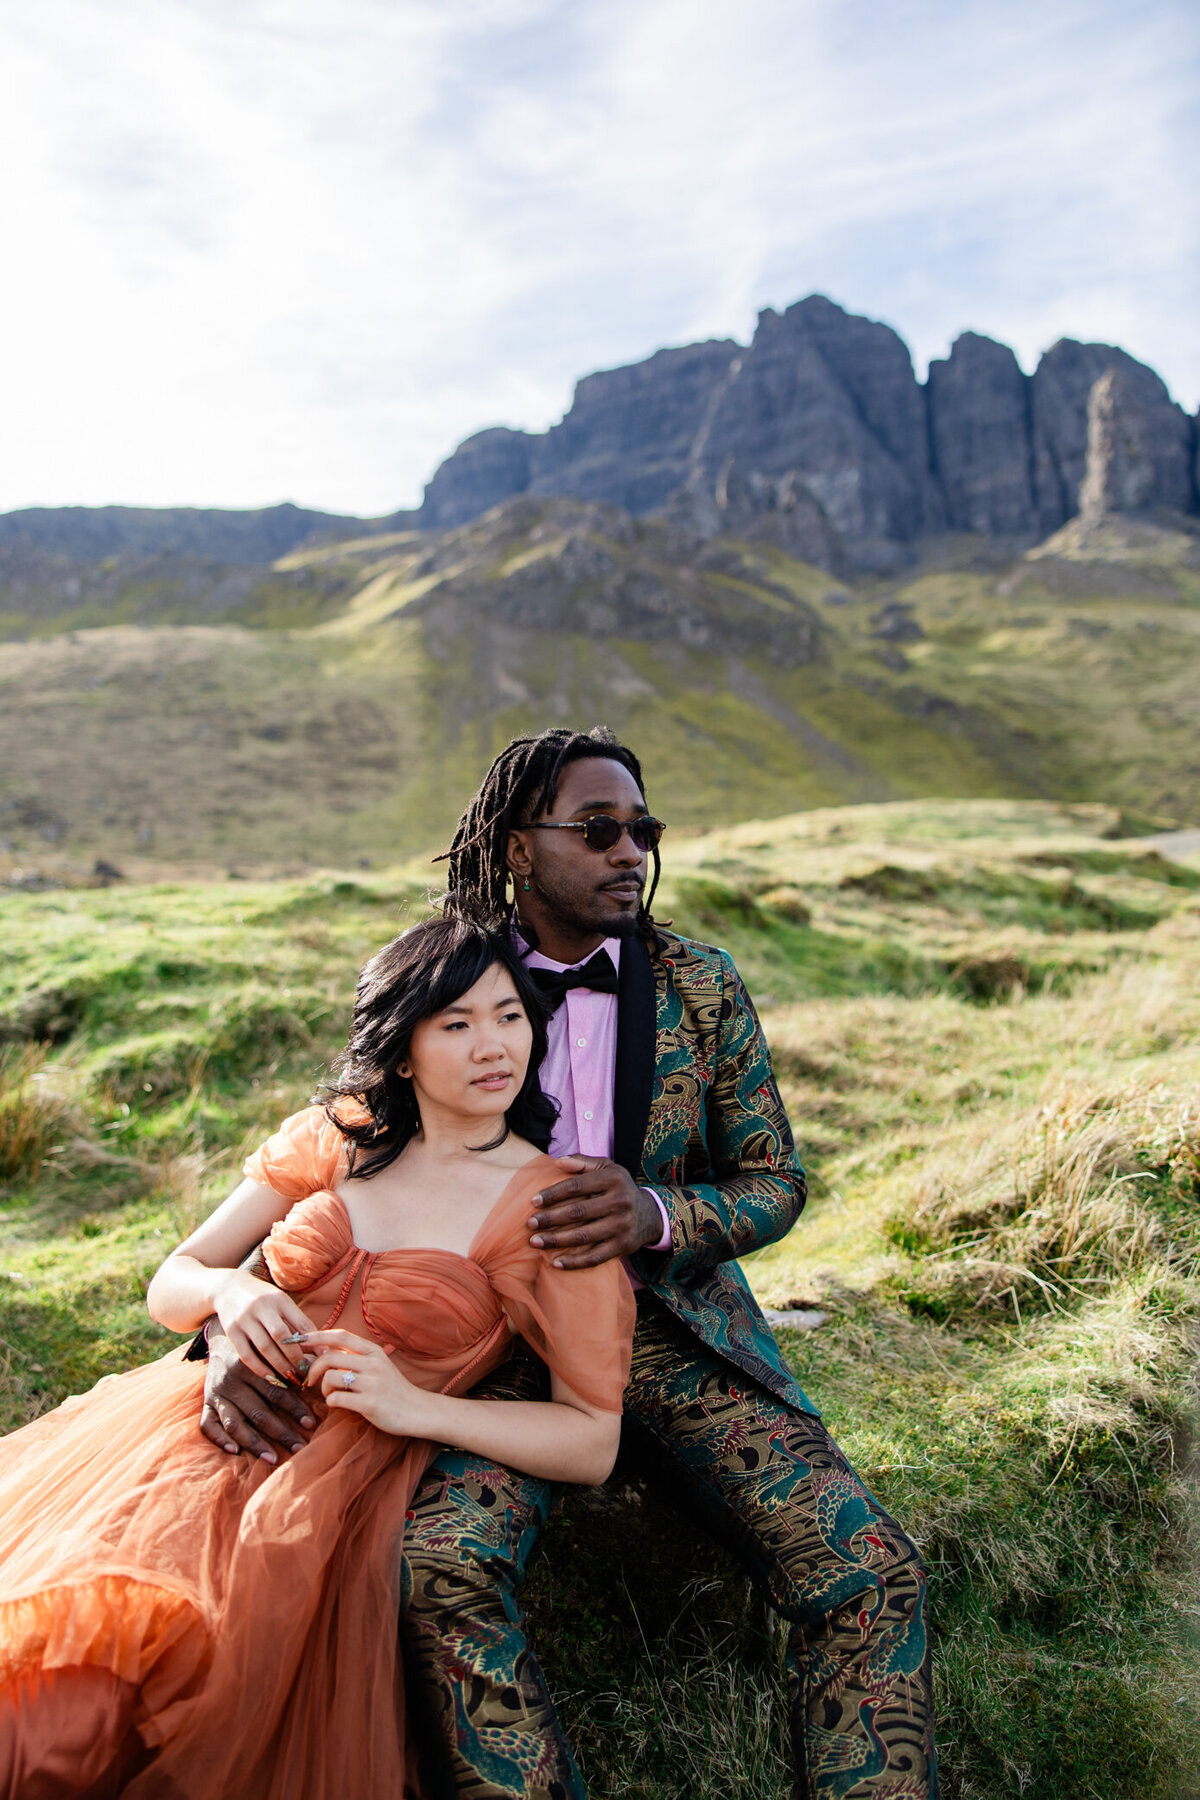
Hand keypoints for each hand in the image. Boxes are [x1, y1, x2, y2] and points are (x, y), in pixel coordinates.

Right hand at [199, 1322, 317, 1463]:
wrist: (222, 1337)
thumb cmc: (259, 1346)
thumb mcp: (274, 1347)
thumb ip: (295, 1358)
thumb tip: (324, 1366)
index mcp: (251, 1363)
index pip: (277, 1391)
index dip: (296, 1407)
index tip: (312, 1423)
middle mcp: (232, 1380)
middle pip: (259, 1412)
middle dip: (281, 1432)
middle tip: (300, 1447)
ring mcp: (216, 1393)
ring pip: (235, 1423)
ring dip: (255, 1443)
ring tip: (273, 1458)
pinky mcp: (205, 1403)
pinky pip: (208, 1425)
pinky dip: (219, 1439)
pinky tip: (235, 1452)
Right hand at [213, 1269, 317, 1384]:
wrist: (229, 1288)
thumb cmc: (264, 1299)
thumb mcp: (282, 1303)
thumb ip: (298, 1322)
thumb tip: (320, 1349)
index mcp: (279, 1299)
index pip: (300, 1321)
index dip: (313, 1342)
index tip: (323, 1358)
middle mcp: (261, 1306)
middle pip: (282, 1335)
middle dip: (295, 1357)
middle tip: (306, 1372)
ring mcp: (244, 1318)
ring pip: (265, 1347)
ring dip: (280, 1366)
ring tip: (291, 1378)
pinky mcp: (231, 1331)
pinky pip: (246, 1355)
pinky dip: (260, 1368)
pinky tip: (271, 1377)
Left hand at [300, 1329, 433, 1437]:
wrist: (417, 1411)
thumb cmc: (392, 1389)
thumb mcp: (378, 1366)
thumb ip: (355, 1357)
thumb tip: (323, 1351)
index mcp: (373, 1351)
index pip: (340, 1335)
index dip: (316, 1336)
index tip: (299, 1339)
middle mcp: (373, 1363)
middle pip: (330, 1357)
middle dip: (313, 1369)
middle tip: (310, 1380)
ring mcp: (372, 1383)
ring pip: (331, 1378)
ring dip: (323, 1389)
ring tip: (330, 1395)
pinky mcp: (369, 1403)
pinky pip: (336, 1399)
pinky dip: (331, 1402)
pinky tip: (339, 1405)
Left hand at [528, 1156, 662, 1267]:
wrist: (650, 1214)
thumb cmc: (619, 1188)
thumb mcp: (607, 1168)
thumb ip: (582, 1162)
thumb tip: (557, 1162)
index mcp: (613, 1180)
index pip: (577, 1186)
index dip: (553, 1194)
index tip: (533, 1201)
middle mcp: (619, 1202)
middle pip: (578, 1212)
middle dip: (550, 1219)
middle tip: (530, 1224)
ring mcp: (621, 1226)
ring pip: (583, 1236)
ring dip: (556, 1241)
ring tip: (534, 1242)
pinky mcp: (622, 1246)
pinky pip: (595, 1257)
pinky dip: (574, 1262)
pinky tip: (555, 1263)